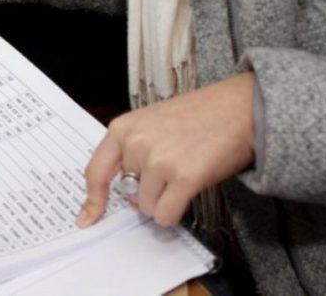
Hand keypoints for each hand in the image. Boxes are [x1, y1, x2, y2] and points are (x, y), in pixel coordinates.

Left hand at [77, 72, 255, 227]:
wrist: (238, 108)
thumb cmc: (198, 115)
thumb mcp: (151, 123)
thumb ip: (132, 152)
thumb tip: (127, 194)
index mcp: (123, 128)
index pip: (95, 171)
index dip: (92, 199)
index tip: (87, 218)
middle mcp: (136, 144)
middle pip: (126, 193)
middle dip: (146, 192)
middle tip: (170, 172)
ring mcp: (159, 161)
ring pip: (147, 206)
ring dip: (163, 201)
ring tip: (183, 175)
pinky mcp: (184, 178)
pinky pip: (166, 215)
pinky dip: (174, 213)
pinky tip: (187, 193)